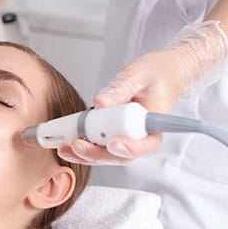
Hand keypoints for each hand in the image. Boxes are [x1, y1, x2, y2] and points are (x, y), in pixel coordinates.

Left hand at [58, 21, 227, 165]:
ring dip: (86, 155)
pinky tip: (66, 143)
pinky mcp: (116, 134)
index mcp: (155, 123)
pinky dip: (84, 147)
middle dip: (97, 154)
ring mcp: (129, 137)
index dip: (130, 148)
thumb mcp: (137, 75)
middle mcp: (143, 136)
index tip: (112, 144)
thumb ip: (119, 89)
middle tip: (77, 145)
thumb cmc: (156, 73)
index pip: (147, 144)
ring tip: (64, 148)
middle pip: (122, 155)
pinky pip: (101, 146)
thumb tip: (100, 103)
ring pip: (108, 155)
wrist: (163, 73)